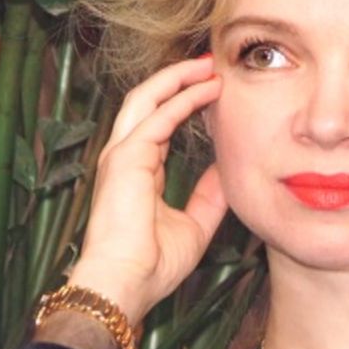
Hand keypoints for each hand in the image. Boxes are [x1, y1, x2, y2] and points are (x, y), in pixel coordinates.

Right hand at [67, 56, 227, 323]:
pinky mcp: (126, 157)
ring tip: (208, 66)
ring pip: (148, 98)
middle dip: (177, 78)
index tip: (211, 89)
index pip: (157, 123)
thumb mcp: (194, 225)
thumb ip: (209, 196)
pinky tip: (207, 89)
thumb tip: (228, 171)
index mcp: (135, 172)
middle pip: (147, 101)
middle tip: (209, 64)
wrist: (127, 284)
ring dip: (179, 78)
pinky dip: (183, 98)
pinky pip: (158, 117)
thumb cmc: (153, 264)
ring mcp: (121, 155)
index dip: (182, 102)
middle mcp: (123, 157)